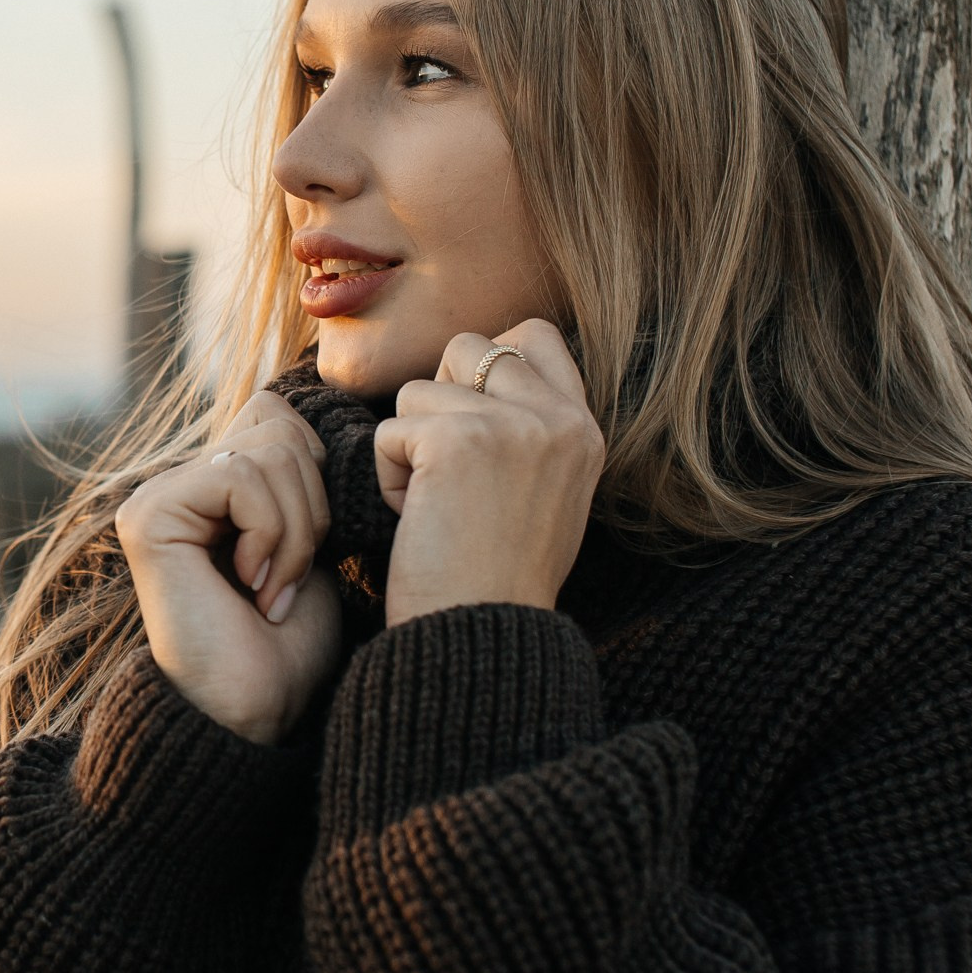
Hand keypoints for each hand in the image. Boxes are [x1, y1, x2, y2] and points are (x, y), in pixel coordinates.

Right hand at [117, 392, 343, 743]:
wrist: (259, 713)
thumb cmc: (290, 644)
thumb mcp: (308, 540)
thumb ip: (296, 474)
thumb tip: (303, 406)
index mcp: (213, 486)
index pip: (276, 414)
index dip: (316, 472)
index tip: (310, 547)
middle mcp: (178, 483)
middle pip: (278, 424)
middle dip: (312, 503)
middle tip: (292, 575)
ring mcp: (158, 497)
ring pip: (269, 451)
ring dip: (296, 531)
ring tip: (274, 589)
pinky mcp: (149, 517)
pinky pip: (242, 479)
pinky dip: (270, 535)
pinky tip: (253, 588)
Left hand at [373, 319, 604, 627]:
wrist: (481, 636)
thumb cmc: (496, 577)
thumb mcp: (545, 492)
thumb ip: (530, 430)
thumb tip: (488, 368)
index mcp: (584, 430)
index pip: (534, 336)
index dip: (486, 363)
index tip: (469, 419)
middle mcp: (557, 419)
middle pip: (468, 346)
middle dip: (438, 397)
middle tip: (443, 464)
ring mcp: (510, 425)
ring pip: (419, 388)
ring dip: (408, 445)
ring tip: (434, 504)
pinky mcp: (456, 440)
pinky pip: (389, 431)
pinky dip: (388, 477)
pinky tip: (417, 519)